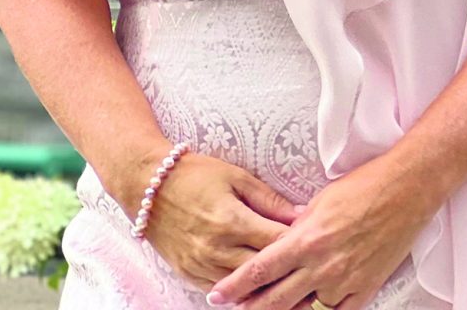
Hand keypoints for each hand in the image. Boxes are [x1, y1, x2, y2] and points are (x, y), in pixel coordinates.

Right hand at [129, 152, 301, 290]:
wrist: (148, 186)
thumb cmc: (196, 175)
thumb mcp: (238, 178)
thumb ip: (271, 200)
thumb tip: (302, 215)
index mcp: (232, 221)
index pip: (277, 243)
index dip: (300, 245)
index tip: (318, 244)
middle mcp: (216, 248)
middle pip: (262, 270)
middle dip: (287, 270)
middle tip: (310, 269)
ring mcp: (200, 265)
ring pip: (242, 287)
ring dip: (265, 286)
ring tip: (290, 283)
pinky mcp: (188, 274)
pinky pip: (220, 291)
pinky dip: (239, 291)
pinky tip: (257, 287)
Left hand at [204, 154, 436, 309]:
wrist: (409, 187)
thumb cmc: (366, 185)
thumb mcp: (321, 201)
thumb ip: (299, 227)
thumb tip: (284, 242)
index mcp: (307, 239)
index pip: (259, 270)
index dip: (234, 287)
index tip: (216, 297)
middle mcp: (322, 265)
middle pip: (274, 300)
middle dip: (251, 308)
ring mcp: (345, 280)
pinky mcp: (366, 287)